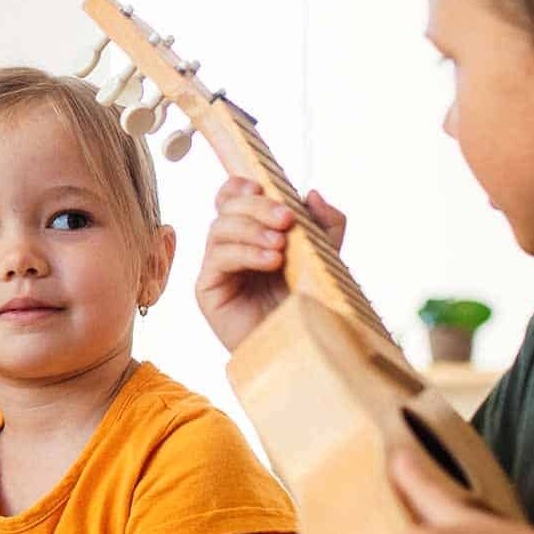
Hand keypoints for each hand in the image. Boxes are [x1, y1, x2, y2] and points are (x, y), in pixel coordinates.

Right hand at [194, 177, 346, 351]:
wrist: (299, 346)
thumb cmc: (308, 305)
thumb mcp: (324, 257)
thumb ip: (324, 225)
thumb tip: (311, 193)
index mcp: (251, 234)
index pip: (231, 198)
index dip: (240, 186)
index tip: (262, 187)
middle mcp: (230, 247)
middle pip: (226, 209)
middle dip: (257, 208)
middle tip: (287, 219)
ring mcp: (217, 268)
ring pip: (219, 229)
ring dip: (252, 230)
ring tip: (280, 247)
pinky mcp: (208, 289)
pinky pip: (218, 258)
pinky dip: (245, 253)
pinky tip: (271, 262)